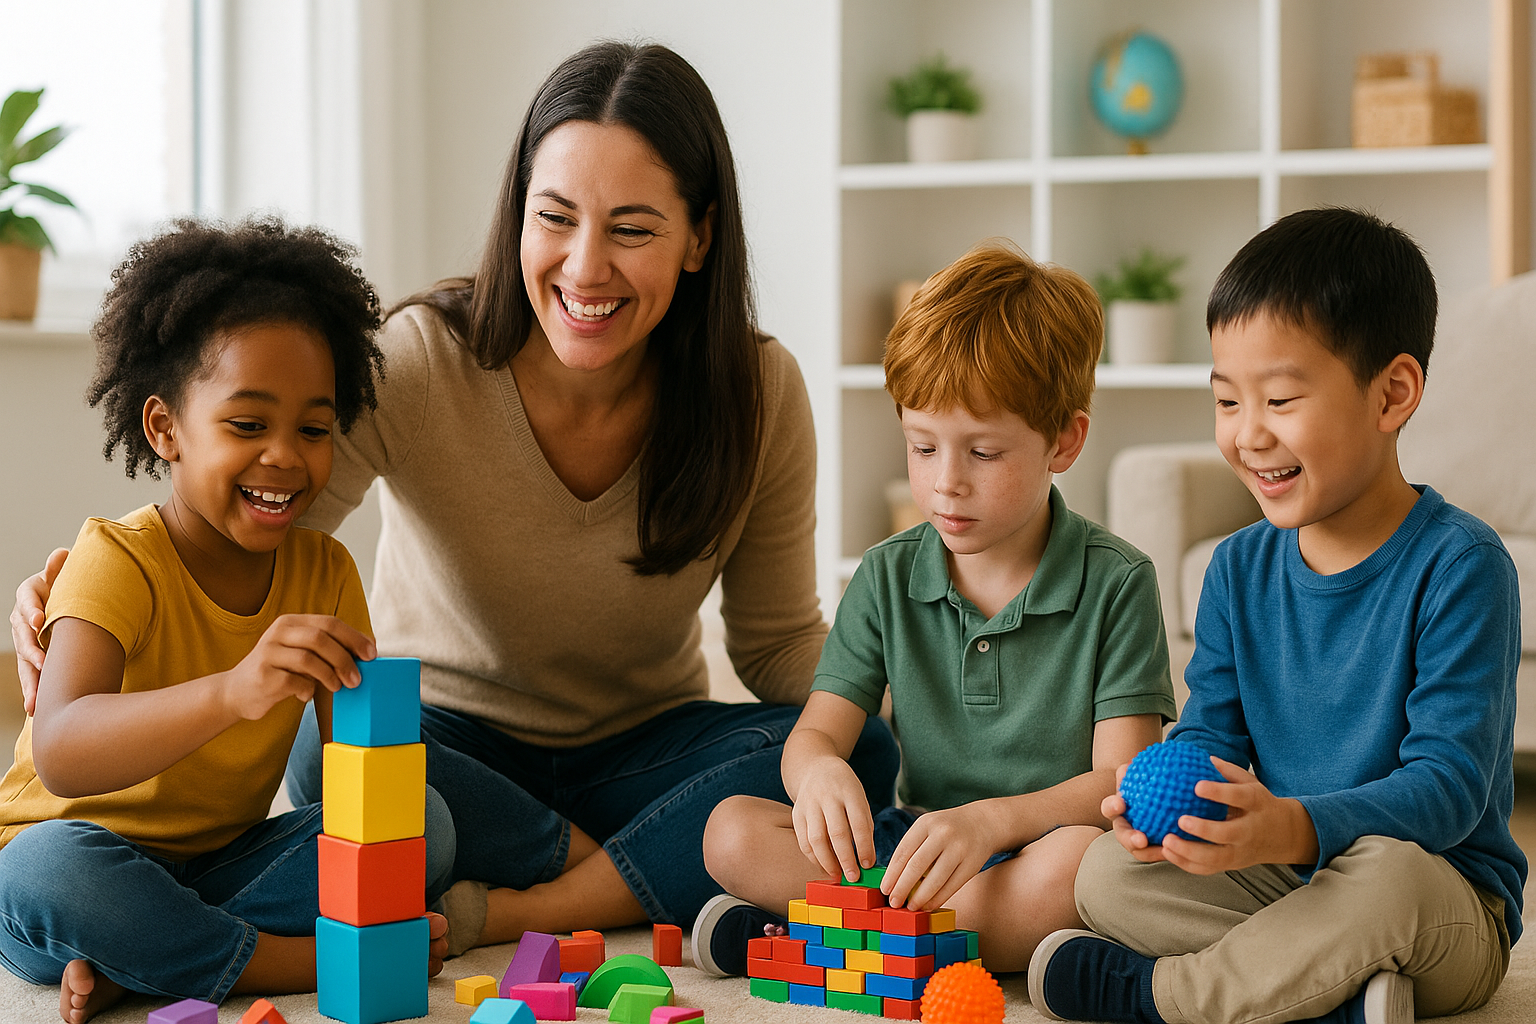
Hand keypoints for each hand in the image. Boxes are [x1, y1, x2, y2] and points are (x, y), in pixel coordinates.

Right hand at [11, 547, 66, 715]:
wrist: (73, 600)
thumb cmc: (71, 584)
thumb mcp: (66, 575)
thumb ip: (61, 569)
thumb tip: (62, 553)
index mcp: (30, 594)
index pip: (27, 601)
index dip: (32, 610)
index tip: (39, 621)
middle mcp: (23, 618)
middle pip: (23, 636)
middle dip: (32, 652)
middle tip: (44, 664)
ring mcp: (26, 639)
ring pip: (25, 661)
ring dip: (30, 681)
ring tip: (35, 700)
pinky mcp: (34, 657)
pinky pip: (31, 675)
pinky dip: (34, 690)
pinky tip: (34, 708)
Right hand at [219, 615, 375, 721]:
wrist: (236, 692)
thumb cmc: (280, 672)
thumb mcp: (301, 653)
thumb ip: (328, 648)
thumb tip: (369, 648)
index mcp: (290, 622)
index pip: (329, 623)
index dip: (354, 638)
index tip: (372, 655)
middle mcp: (277, 633)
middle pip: (320, 638)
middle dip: (344, 659)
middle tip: (357, 679)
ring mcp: (267, 653)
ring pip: (309, 659)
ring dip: (329, 676)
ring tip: (337, 688)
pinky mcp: (263, 676)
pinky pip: (295, 682)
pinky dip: (308, 691)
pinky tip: (306, 695)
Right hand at [790, 755, 875, 881]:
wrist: (814, 767)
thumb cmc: (844, 789)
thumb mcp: (859, 798)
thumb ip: (863, 826)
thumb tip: (867, 861)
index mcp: (849, 792)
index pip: (859, 823)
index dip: (864, 846)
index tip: (868, 865)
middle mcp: (828, 796)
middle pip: (836, 832)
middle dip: (846, 859)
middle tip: (853, 878)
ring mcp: (809, 804)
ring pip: (816, 839)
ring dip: (827, 862)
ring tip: (837, 876)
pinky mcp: (796, 813)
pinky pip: (803, 840)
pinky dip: (813, 858)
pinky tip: (824, 867)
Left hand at [881, 803, 998, 911]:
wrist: (984, 823)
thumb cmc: (947, 829)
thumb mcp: (928, 828)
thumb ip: (913, 848)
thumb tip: (894, 880)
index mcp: (926, 823)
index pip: (903, 851)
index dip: (892, 873)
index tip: (884, 889)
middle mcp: (942, 833)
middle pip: (917, 865)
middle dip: (902, 887)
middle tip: (893, 902)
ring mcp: (959, 848)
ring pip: (935, 879)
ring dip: (920, 897)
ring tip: (910, 907)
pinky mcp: (972, 864)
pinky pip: (952, 886)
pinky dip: (938, 898)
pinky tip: (928, 905)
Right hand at [1102, 761, 1169, 862]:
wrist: (1161, 796)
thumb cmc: (1147, 780)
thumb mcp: (1141, 773)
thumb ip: (1136, 769)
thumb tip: (1132, 763)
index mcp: (1118, 809)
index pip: (1109, 807)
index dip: (1112, 807)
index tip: (1121, 804)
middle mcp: (1125, 828)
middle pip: (1124, 837)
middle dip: (1130, 840)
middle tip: (1141, 840)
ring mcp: (1139, 842)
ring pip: (1142, 853)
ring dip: (1151, 853)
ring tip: (1165, 850)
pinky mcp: (1156, 850)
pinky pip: (1163, 853)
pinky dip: (1172, 852)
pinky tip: (1186, 847)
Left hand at [1156, 758, 1317, 873]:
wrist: (1283, 835)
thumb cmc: (1259, 804)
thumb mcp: (1251, 783)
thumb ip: (1228, 771)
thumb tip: (1203, 757)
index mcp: (1255, 805)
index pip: (1240, 797)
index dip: (1219, 792)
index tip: (1197, 786)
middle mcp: (1249, 831)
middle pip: (1228, 834)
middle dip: (1204, 830)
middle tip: (1181, 820)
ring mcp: (1240, 851)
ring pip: (1215, 858)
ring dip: (1189, 852)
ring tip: (1167, 840)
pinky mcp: (1230, 865)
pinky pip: (1207, 869)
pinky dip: (1186, 864)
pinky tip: (1167, 852)